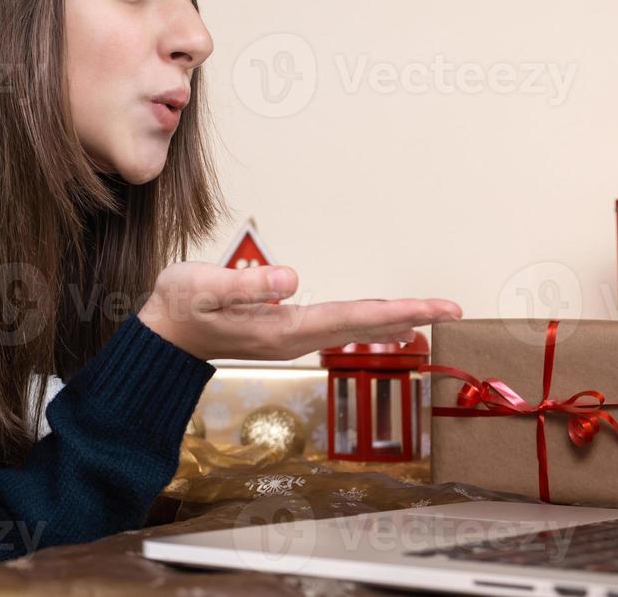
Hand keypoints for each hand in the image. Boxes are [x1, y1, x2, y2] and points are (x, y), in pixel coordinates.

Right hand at [136, 261, 461, 361]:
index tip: (438, 308)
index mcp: (284, 329)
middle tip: (454, 309)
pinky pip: (343, 327)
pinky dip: (372, 322)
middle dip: (411, 316)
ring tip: (431, 315)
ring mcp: (293, 337)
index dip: (400, 310)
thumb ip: (246, 285)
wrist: (163, 336)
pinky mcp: (287, 331)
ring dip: (395, 320)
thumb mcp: (203, 287)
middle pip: (365, 327)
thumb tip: (292, 279)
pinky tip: (387, 323)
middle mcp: (296, 338)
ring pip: (356, 329)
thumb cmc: (180, 307)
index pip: (354, 318)